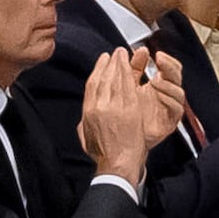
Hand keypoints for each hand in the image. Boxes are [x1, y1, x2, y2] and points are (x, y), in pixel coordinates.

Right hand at [75, 46, 172, 181]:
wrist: (117, 164)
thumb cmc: (104, 156)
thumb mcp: (87, 138)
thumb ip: (86, 123)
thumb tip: (86, 116)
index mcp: (89, 112)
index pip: (92, 84)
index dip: (98, 70)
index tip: (103, 61)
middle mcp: (100, 106)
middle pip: (104, 78)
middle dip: (110, 63)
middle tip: (115, 53)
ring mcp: (115, 106)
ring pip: (117, 79)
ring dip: (120, 64)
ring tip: (123, 54)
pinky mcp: (130, 109)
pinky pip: (129, 86)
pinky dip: (130, 73)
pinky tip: (132, 65)